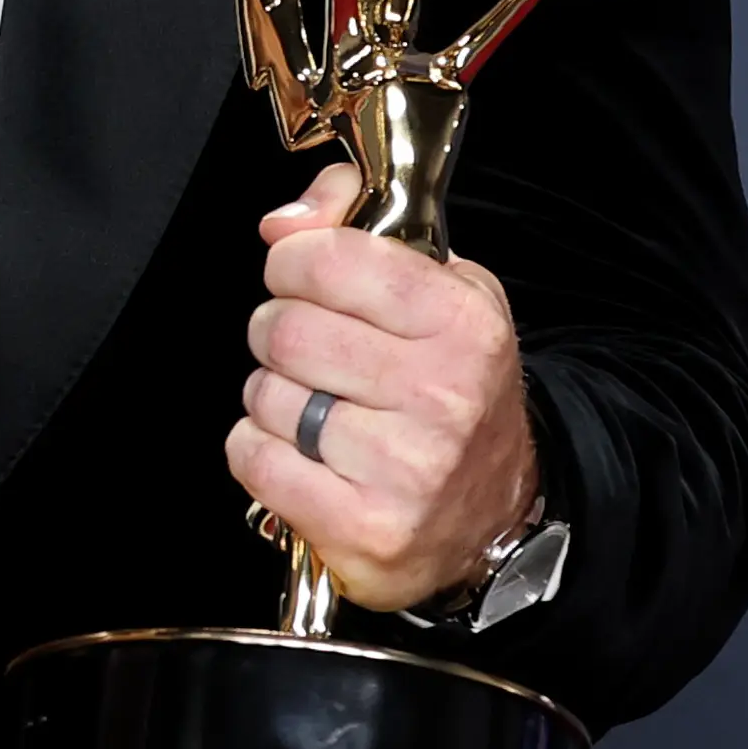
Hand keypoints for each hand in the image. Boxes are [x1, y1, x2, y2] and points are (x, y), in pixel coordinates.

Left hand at [228, 164, 540, 611]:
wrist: (494, 510)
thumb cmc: (451, 387)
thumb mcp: (438, 288)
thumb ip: (356, 226)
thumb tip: (284, 222)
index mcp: (463, 324)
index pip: (328, 259)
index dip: (293, 262)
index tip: (301, 277)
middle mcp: (443, 395)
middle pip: (283, 330)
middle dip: (278, 334)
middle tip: (312, 354)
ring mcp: (406, 467)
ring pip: (264, 394)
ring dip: (274, 399)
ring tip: (322, 411)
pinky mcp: (366, 526)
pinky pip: (253, 457)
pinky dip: (262, 452)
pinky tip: (308, 457)